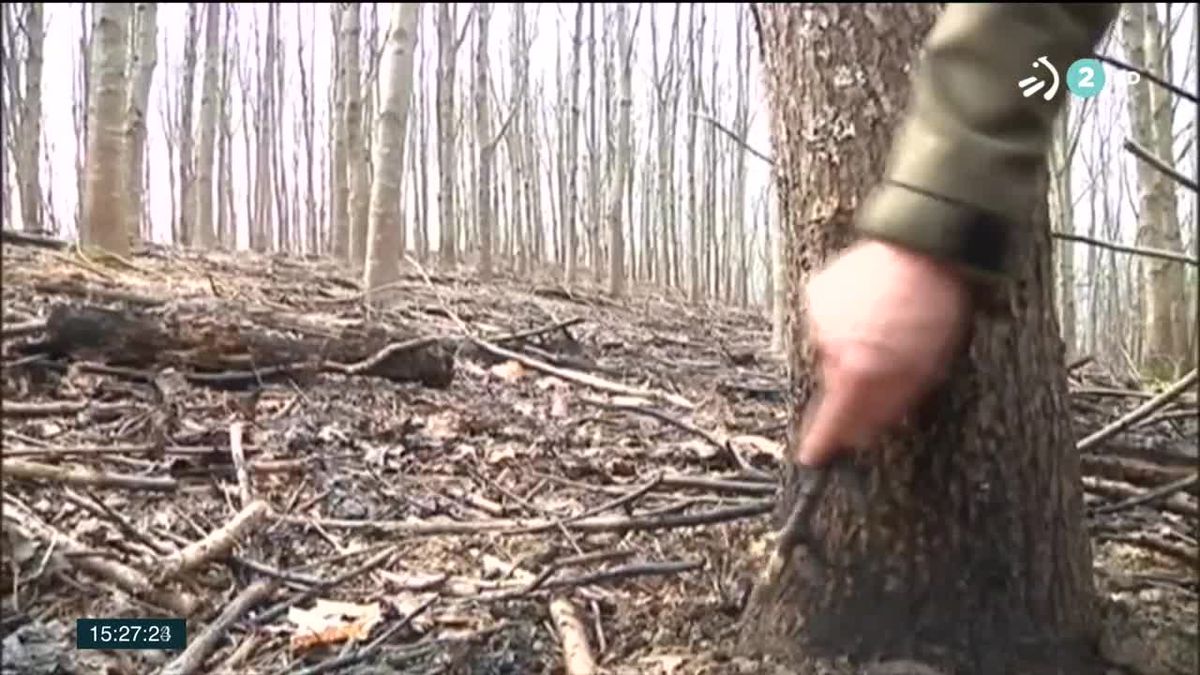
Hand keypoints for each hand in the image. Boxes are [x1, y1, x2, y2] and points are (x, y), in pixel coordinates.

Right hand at [798, 239, 972, 466]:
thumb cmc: (932, 306)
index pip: (832, 421)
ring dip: (851, 348)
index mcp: (860, 369)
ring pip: (830, 351)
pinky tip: (870, 310)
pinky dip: (843, 322)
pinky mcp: (815, 292)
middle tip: (883, 363)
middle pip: (834, 384)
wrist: (923, 248)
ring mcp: (818, 317)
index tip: (813, 457)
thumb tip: (862, 433)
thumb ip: (890, 406)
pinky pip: (825, 322)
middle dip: (854, 382)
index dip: (822, 443)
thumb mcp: (926, 370)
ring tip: (883, 328)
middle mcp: (830, 346)